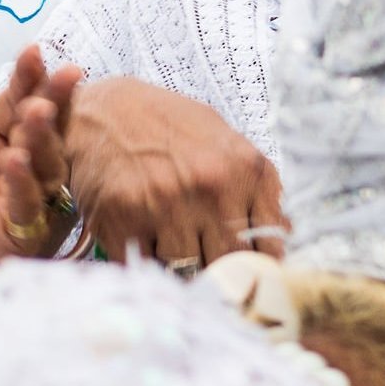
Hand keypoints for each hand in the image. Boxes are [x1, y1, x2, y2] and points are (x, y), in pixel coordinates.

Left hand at [0, 46, 79, 259]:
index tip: (36, 53)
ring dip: (42, 140)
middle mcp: (14, 171)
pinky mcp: (21, 241)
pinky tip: (13, 161)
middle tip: (65, 78)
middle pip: (42, 132)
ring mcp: (23, 205)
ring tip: (37, 112)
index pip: (12, 106)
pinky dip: (22, 186)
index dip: (26, 80)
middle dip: (54, 103)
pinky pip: (26, 210)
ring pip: (46, 170)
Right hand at [64, 76, 283, 266]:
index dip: (261, 268)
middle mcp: (208, 189)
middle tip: (212, 271)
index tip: (253, 276)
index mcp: (243, 171)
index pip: (268, 246)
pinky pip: (147, 265)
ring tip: (177, 251)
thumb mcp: (226, 142)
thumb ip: (259, 188)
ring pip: (189, 270)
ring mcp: (163, 206)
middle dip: (222, 274)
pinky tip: (148, 245)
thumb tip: (286, 234)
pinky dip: (149, 263)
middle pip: (230, 264)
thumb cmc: (169, 127)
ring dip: (184, 269)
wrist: (98, 110)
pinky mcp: (122, 219)